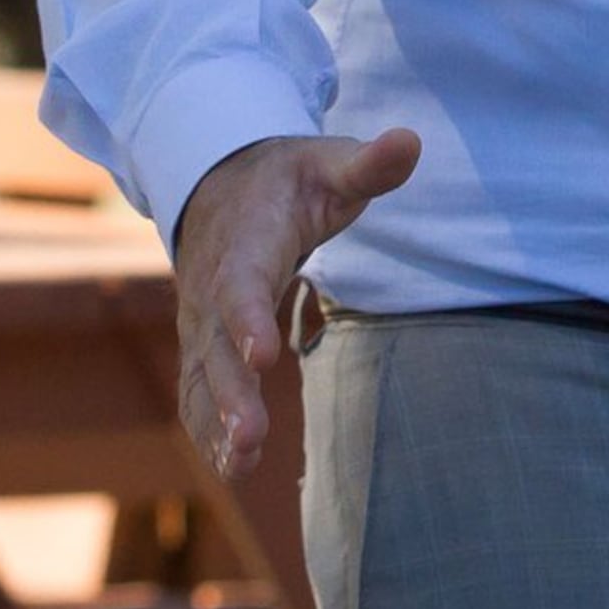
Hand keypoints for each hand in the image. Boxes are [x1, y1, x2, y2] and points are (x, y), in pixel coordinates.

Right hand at [171, 129, 419, 477]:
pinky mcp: (203, 346)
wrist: (220, 184)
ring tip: (241, 464)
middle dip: (232, 392)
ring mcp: (201, 322)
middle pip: (216, 345)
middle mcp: (212, 287)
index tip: (264, 355)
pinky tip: (233, 468)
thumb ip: (368, 163)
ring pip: (202, 376)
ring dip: (217, 422)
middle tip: (250, 435)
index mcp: (245, 242)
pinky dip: (209, 430)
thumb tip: (411, 141)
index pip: (242, 283)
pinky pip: (198, 392)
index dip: (248, 319)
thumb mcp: (328, 162)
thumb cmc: (287, 179)